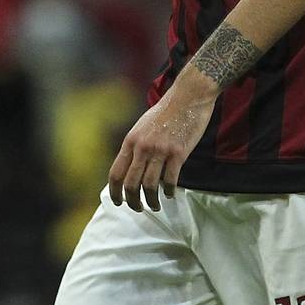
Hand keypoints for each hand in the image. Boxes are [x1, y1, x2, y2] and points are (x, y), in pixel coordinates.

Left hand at [108, 70, 216, 211]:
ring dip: (151, 201)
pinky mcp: (178, 152)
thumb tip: (132, 167)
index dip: (115, 192)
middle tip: (138, 209)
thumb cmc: (167, 111)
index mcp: (131, 141)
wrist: (189, 95)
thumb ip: (136, 146)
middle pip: (131, 184)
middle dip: (133, 202)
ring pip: (150, 186)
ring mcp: (160, 150)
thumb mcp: (143, 126)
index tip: (118, 202)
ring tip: (155, 206)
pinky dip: (169, 191)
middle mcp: (142, 147)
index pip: (116, 174)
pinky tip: (170, 194)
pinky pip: (170, 180)